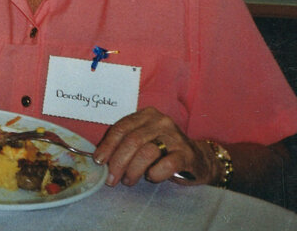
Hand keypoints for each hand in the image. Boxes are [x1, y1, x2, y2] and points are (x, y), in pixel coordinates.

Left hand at [94, 107, 217, 185]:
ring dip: (133, 170)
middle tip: (112, 178)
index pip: (121, 128)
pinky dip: (156, 173)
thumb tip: (101, 158)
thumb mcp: (142, 141)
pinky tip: (151, 177)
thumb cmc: (163, 151)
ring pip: (147, 152)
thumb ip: (124, 144)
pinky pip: (167, 164)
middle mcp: (160, 122)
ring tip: (128, 181)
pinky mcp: (187, 153)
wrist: (197, 158)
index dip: (107, 146)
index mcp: (146, 115)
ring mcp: (175, 137)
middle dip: (118, 161)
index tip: (99, 161)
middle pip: (132, 140)